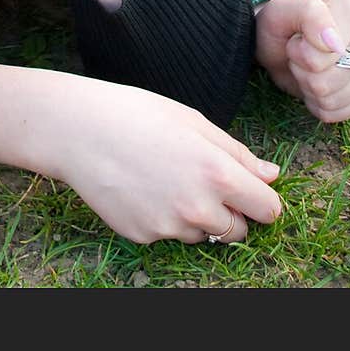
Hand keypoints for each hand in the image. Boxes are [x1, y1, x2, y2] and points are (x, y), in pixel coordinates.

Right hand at [55, 78, 281, 244]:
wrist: (77, 129)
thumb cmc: (136, 114)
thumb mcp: (192, 121)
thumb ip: (237, 153)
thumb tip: (271, 176)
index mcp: (217, 173)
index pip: (267, 210)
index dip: (262, 200)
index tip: (251, 192)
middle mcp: (198, 207)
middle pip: (238, 231)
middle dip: (229, 212)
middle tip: (200, 180)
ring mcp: (169, 226)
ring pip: (201, 233)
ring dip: (194, 215)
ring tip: (163, 178)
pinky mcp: (143, 236)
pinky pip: (166, 234)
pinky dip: (161, 217)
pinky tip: (140, 187)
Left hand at [254, 0, 349, 120]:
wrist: (284, 42)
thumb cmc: (283, 23)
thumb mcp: (282, 10)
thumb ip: (308, 15)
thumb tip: (335, 44)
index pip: (326, 51)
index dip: (299, 51)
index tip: (296, 37)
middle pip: (326, 80)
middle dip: (302, 71)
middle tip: (299, 54)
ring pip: (332, 99)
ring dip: (309, 87)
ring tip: (308, 66)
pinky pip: (338, 113)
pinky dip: (318, 103)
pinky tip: (317, 82)